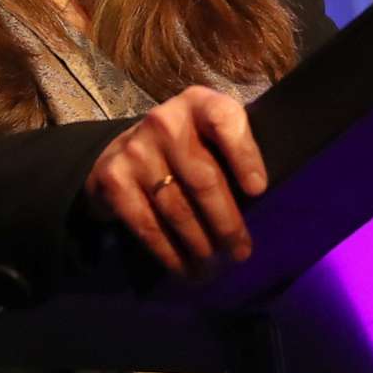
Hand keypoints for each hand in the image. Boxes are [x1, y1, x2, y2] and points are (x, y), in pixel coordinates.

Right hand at [83, 85, 267, 278]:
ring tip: (215, 267)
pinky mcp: (113, 180)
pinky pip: (148, 225)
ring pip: (178, 209)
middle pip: (203, 179)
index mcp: (198, 103)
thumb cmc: (185, 149)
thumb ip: (232, 156)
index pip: (224, 120)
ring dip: (200, 246)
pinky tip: (185, 268)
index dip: (243, 155)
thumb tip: (258, 208)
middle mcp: (164, 121)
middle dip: (226, 223)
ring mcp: (135, 150)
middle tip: (241, 253)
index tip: (258, 191)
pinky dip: (170, 253)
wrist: (120, 153)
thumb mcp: (209, 136)